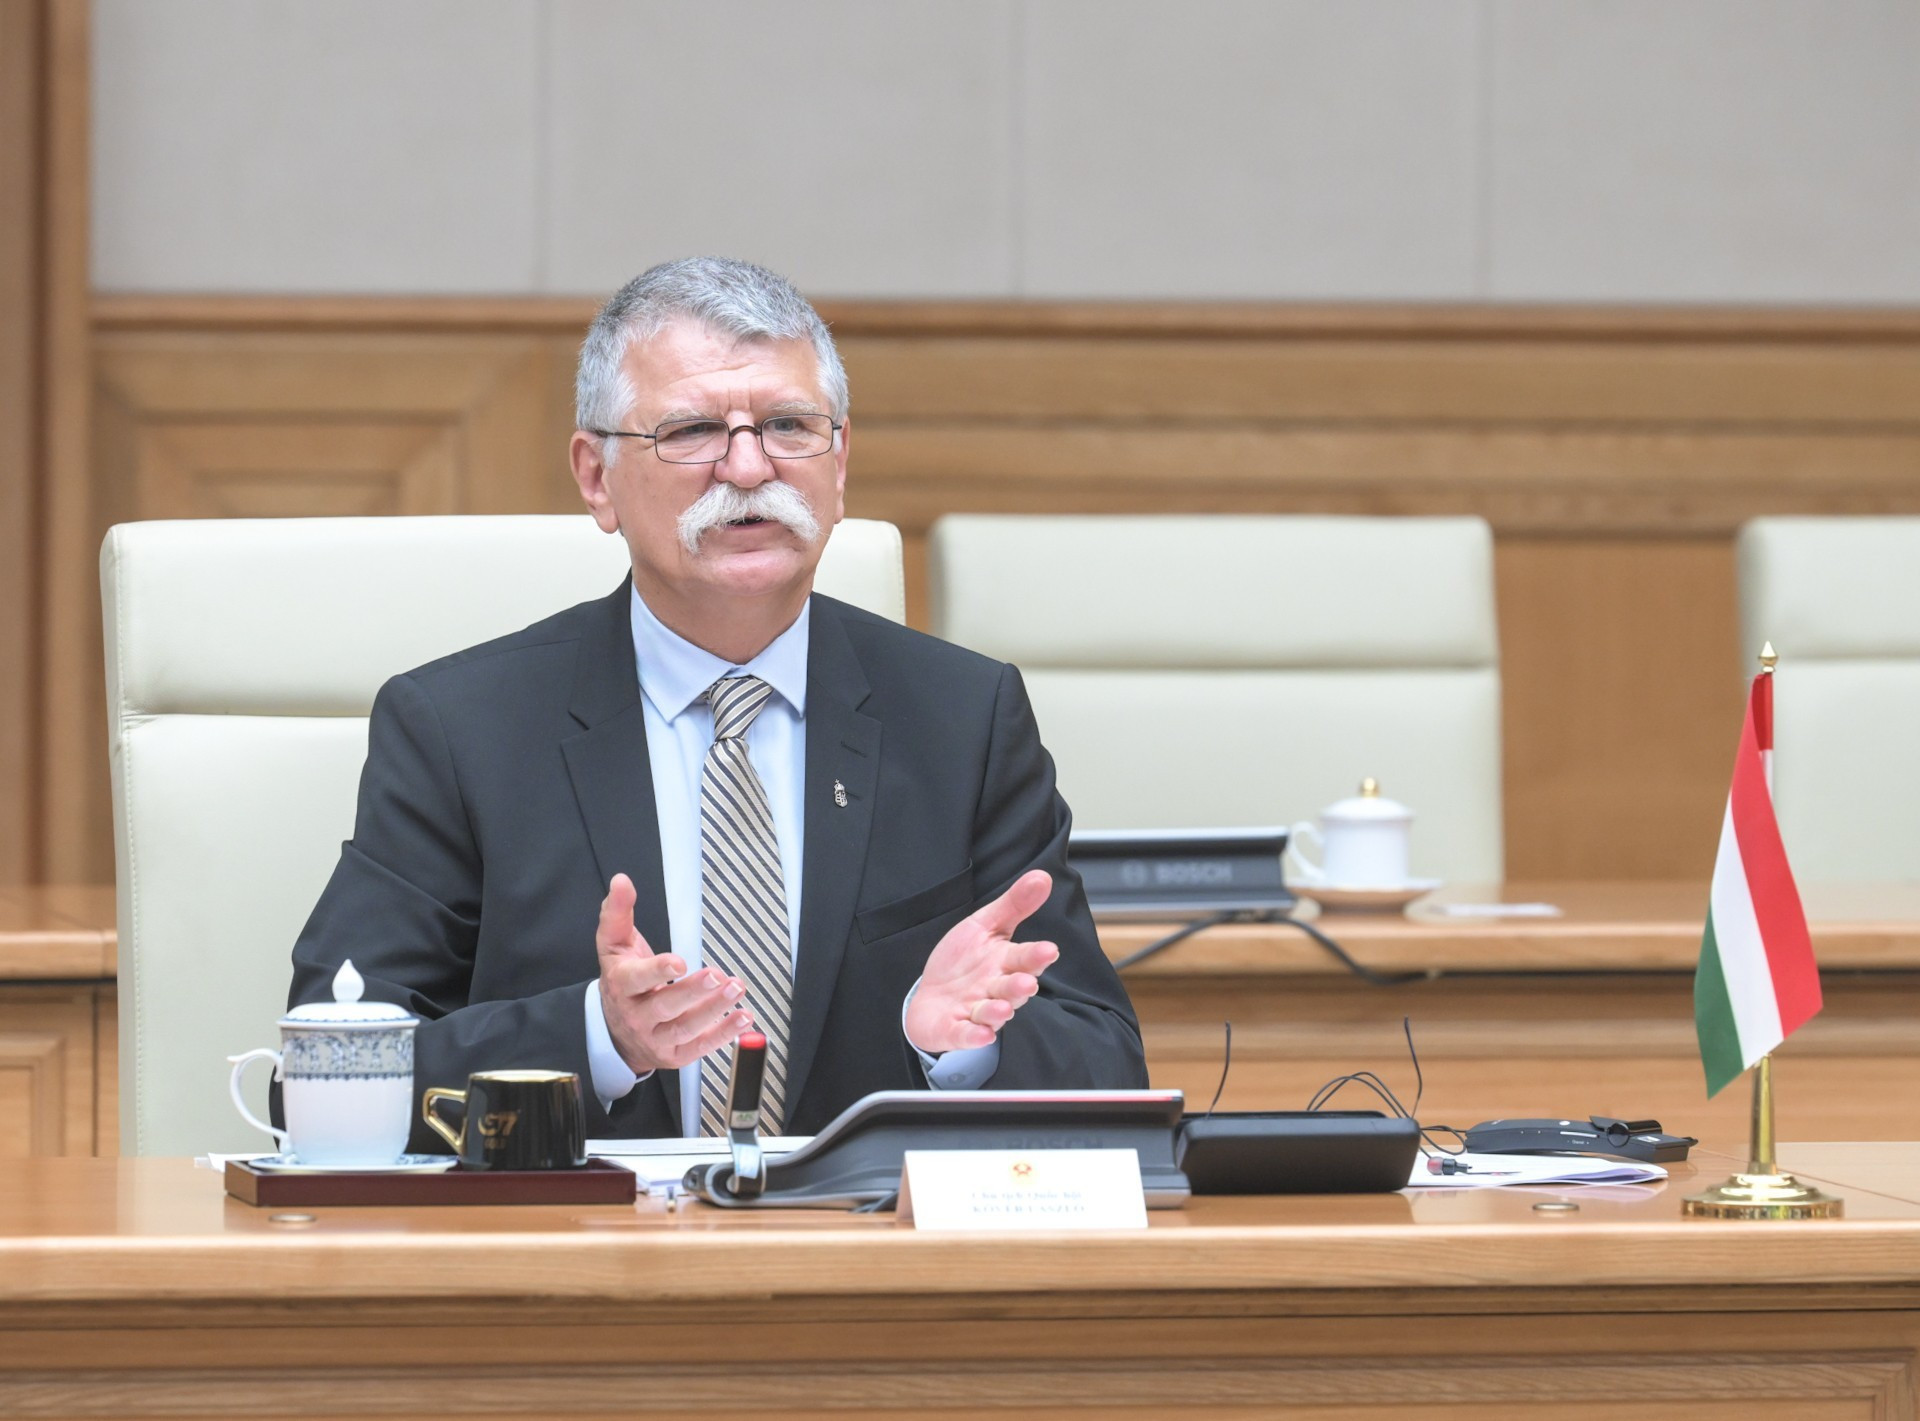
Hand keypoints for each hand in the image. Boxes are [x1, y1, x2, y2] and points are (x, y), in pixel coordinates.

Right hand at [595, 873, 754, 1073]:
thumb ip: (618, 912)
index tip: (679, 963)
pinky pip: (699, 1048)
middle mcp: (637, 1015)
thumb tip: (622, 881)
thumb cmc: (622, 981)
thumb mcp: (614, 945)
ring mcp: (656, 1038)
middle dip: (694, 992)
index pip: (637, 980)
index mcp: (622, 986)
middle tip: (719, 976)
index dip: (658, 972)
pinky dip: (723, 1035)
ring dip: (714, 1011)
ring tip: (737, 989)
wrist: (615, 1031)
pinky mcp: (675, 1055)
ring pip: (685, 1028)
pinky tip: (743, 1018)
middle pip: (666, 1006)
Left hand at [905, 869, 1060, 1053]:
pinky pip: (965, 1034)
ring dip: (997, 1012)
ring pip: (991, 1013)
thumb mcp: (985, 925)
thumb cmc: (964, 961)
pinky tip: (980, 1034)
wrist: (932, 997)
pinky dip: (972, 1036)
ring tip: (1003, 1009)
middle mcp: (995, 989)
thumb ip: (1014, 904)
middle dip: (1019, 986)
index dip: (1036, 956)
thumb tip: (1043, 876)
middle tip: (1028, 982)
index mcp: (1005, 962)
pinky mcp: (956, 1030)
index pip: (1024, 958)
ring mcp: (976, 1011)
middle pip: (1011, 988)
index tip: (1049, 950)